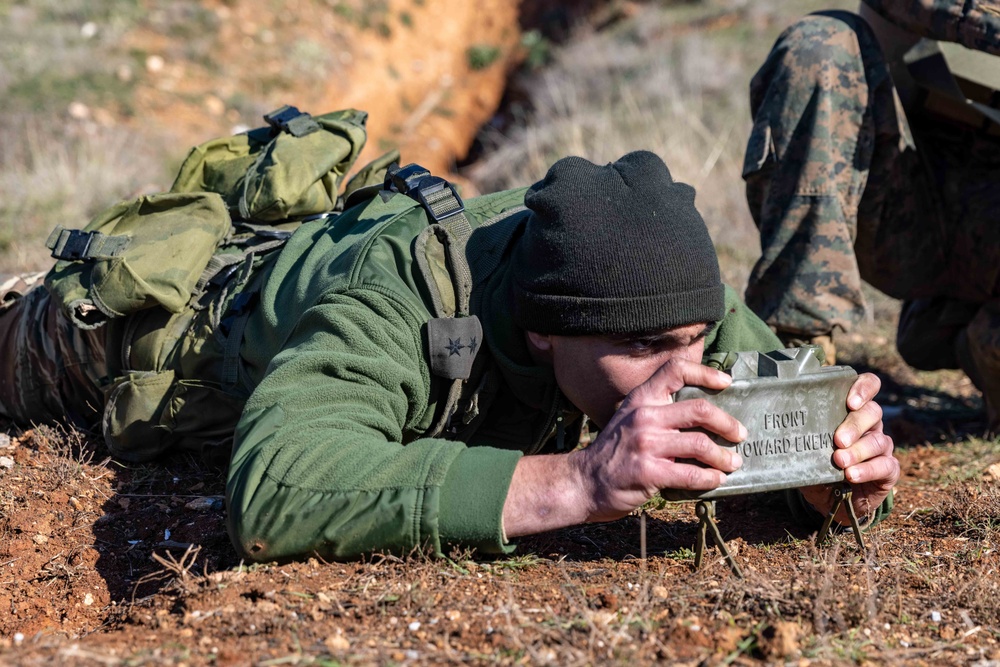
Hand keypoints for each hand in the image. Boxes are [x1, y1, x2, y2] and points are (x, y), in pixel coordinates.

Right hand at [568, 357, 745, 522]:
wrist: (585, 482)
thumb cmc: (615, 452)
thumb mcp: (630, 419)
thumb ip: (658, 411)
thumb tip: (703, 414)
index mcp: (641, 399)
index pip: (675, 370)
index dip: (705, 373)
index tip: (726, 383)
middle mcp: (644, 416)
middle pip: (699, 410)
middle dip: (727, 424)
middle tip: (740, 434)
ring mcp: (646, 444)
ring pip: (700, 444)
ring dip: (723, 456)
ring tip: (733, 462)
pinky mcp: (649, 472)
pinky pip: (691, 474)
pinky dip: (711, 478)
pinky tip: (717, 480)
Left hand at [800, 372, 898, 524]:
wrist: (833, 501)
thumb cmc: (819, 467)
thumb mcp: (808, 450)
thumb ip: (802, 437)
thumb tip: (779, 429)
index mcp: (852, 412)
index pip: (867, 386)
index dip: (863, 388)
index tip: (851, 401)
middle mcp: (870, 426)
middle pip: (872, 413)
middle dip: (854, 425)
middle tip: (838, 440)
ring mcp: (881, 447)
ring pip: (878, 440)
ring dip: (857, 451)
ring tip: (839, 461)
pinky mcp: (888, 470)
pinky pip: (885, 465)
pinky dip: (867, 470)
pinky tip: (852, 475)